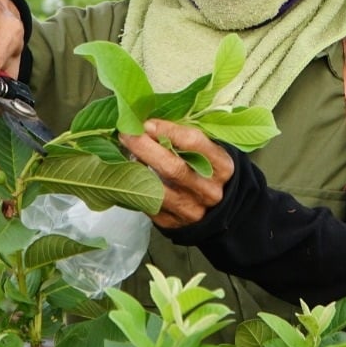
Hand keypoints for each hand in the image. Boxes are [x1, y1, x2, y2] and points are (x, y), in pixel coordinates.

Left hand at [120, 119, 234, 228]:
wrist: (216, 209)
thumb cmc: (206, 170)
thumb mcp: (208, 152)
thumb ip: (184, 138)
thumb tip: (147, 124)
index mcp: (222, 167)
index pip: (194, 144)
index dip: (167, 131)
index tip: (147, 123)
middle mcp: (209, 191)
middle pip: (173, 168)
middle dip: (145, 148)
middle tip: (126, 134)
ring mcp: (191, 210)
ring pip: (156, 190)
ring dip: (135, 169)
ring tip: (123, 154)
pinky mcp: (172, 223)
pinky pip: (147, 204)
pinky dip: (134, 187)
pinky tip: (128, 174)